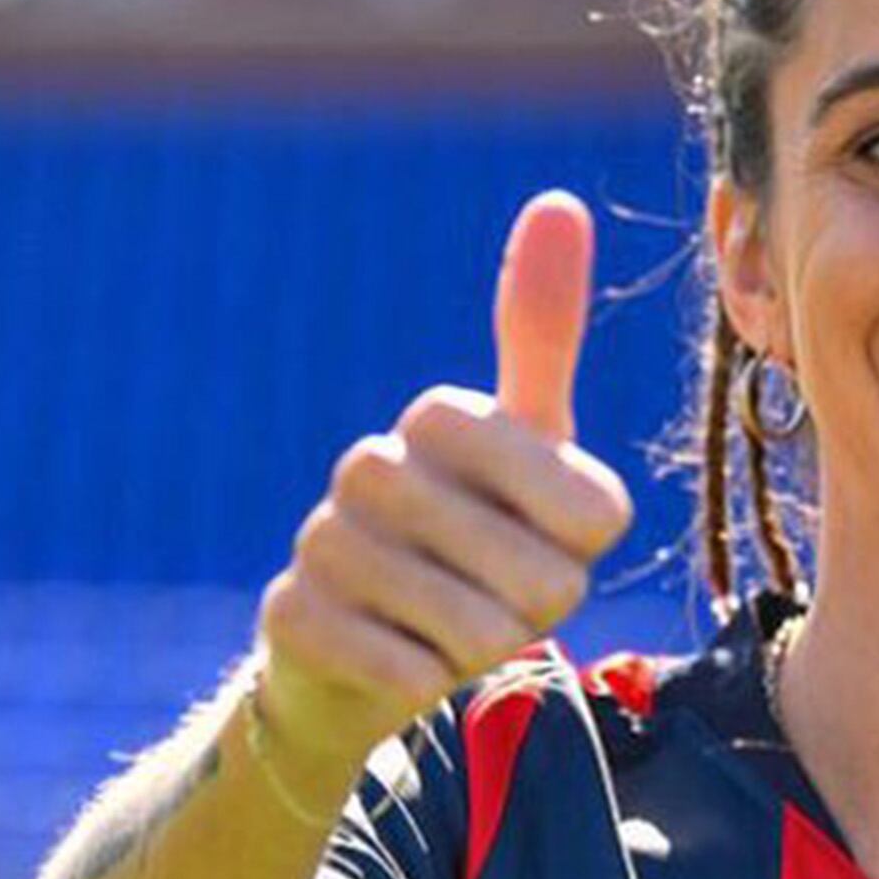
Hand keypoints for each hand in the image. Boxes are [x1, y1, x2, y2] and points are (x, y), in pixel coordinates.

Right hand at [254, 190, 634, 763]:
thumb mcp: (533, 450)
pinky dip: (422, 680)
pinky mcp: (290, 616)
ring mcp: (324, 539)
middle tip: (496, 600)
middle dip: (536, 612)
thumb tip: (555, 198)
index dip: (584, 551)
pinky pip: (403, 668)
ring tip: (448, 629)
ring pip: (471, 627)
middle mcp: (372, 464)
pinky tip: (399, 659)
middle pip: (538, 579)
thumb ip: (545, 341)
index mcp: (442, 418)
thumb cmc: (472, 542)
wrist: (360, 651)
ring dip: (481, 649)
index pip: (588, 509)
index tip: (544, 541)